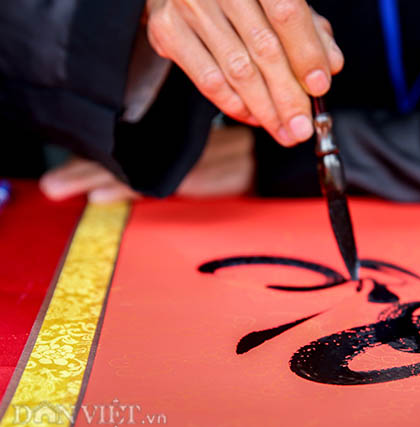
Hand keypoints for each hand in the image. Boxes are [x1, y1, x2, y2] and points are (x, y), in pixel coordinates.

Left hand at [40, 126, 255, 202]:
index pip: (131, 157)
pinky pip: (152, 184)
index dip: (99, 164)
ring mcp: (182, 165)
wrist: (278, 167)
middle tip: (54, 184)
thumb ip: (186, 174)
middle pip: (122, 164)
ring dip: (91, 179)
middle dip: (85, 172)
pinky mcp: (194, 178)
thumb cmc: (246, 169)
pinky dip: (123, 188)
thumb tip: (149, 188)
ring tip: (60, 187)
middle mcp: (174, 156)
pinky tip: (98, 195)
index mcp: (175, 151)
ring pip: (129, 173)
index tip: (71, 172)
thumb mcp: (212, 165)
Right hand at [145, 0, 343, 145]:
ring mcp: (190, 5)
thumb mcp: (280, 1)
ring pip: (237, 70)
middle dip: (288, 96)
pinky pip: (208, 79)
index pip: (286, 13)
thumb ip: (310, 30)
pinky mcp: (167, 30)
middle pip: (263, 48)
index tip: (319, 88)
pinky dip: (234, 105)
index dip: (306, 53)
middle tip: (302, 128)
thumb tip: (332, 65)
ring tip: (284, 131)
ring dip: (265, 109)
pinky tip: (255, 117)